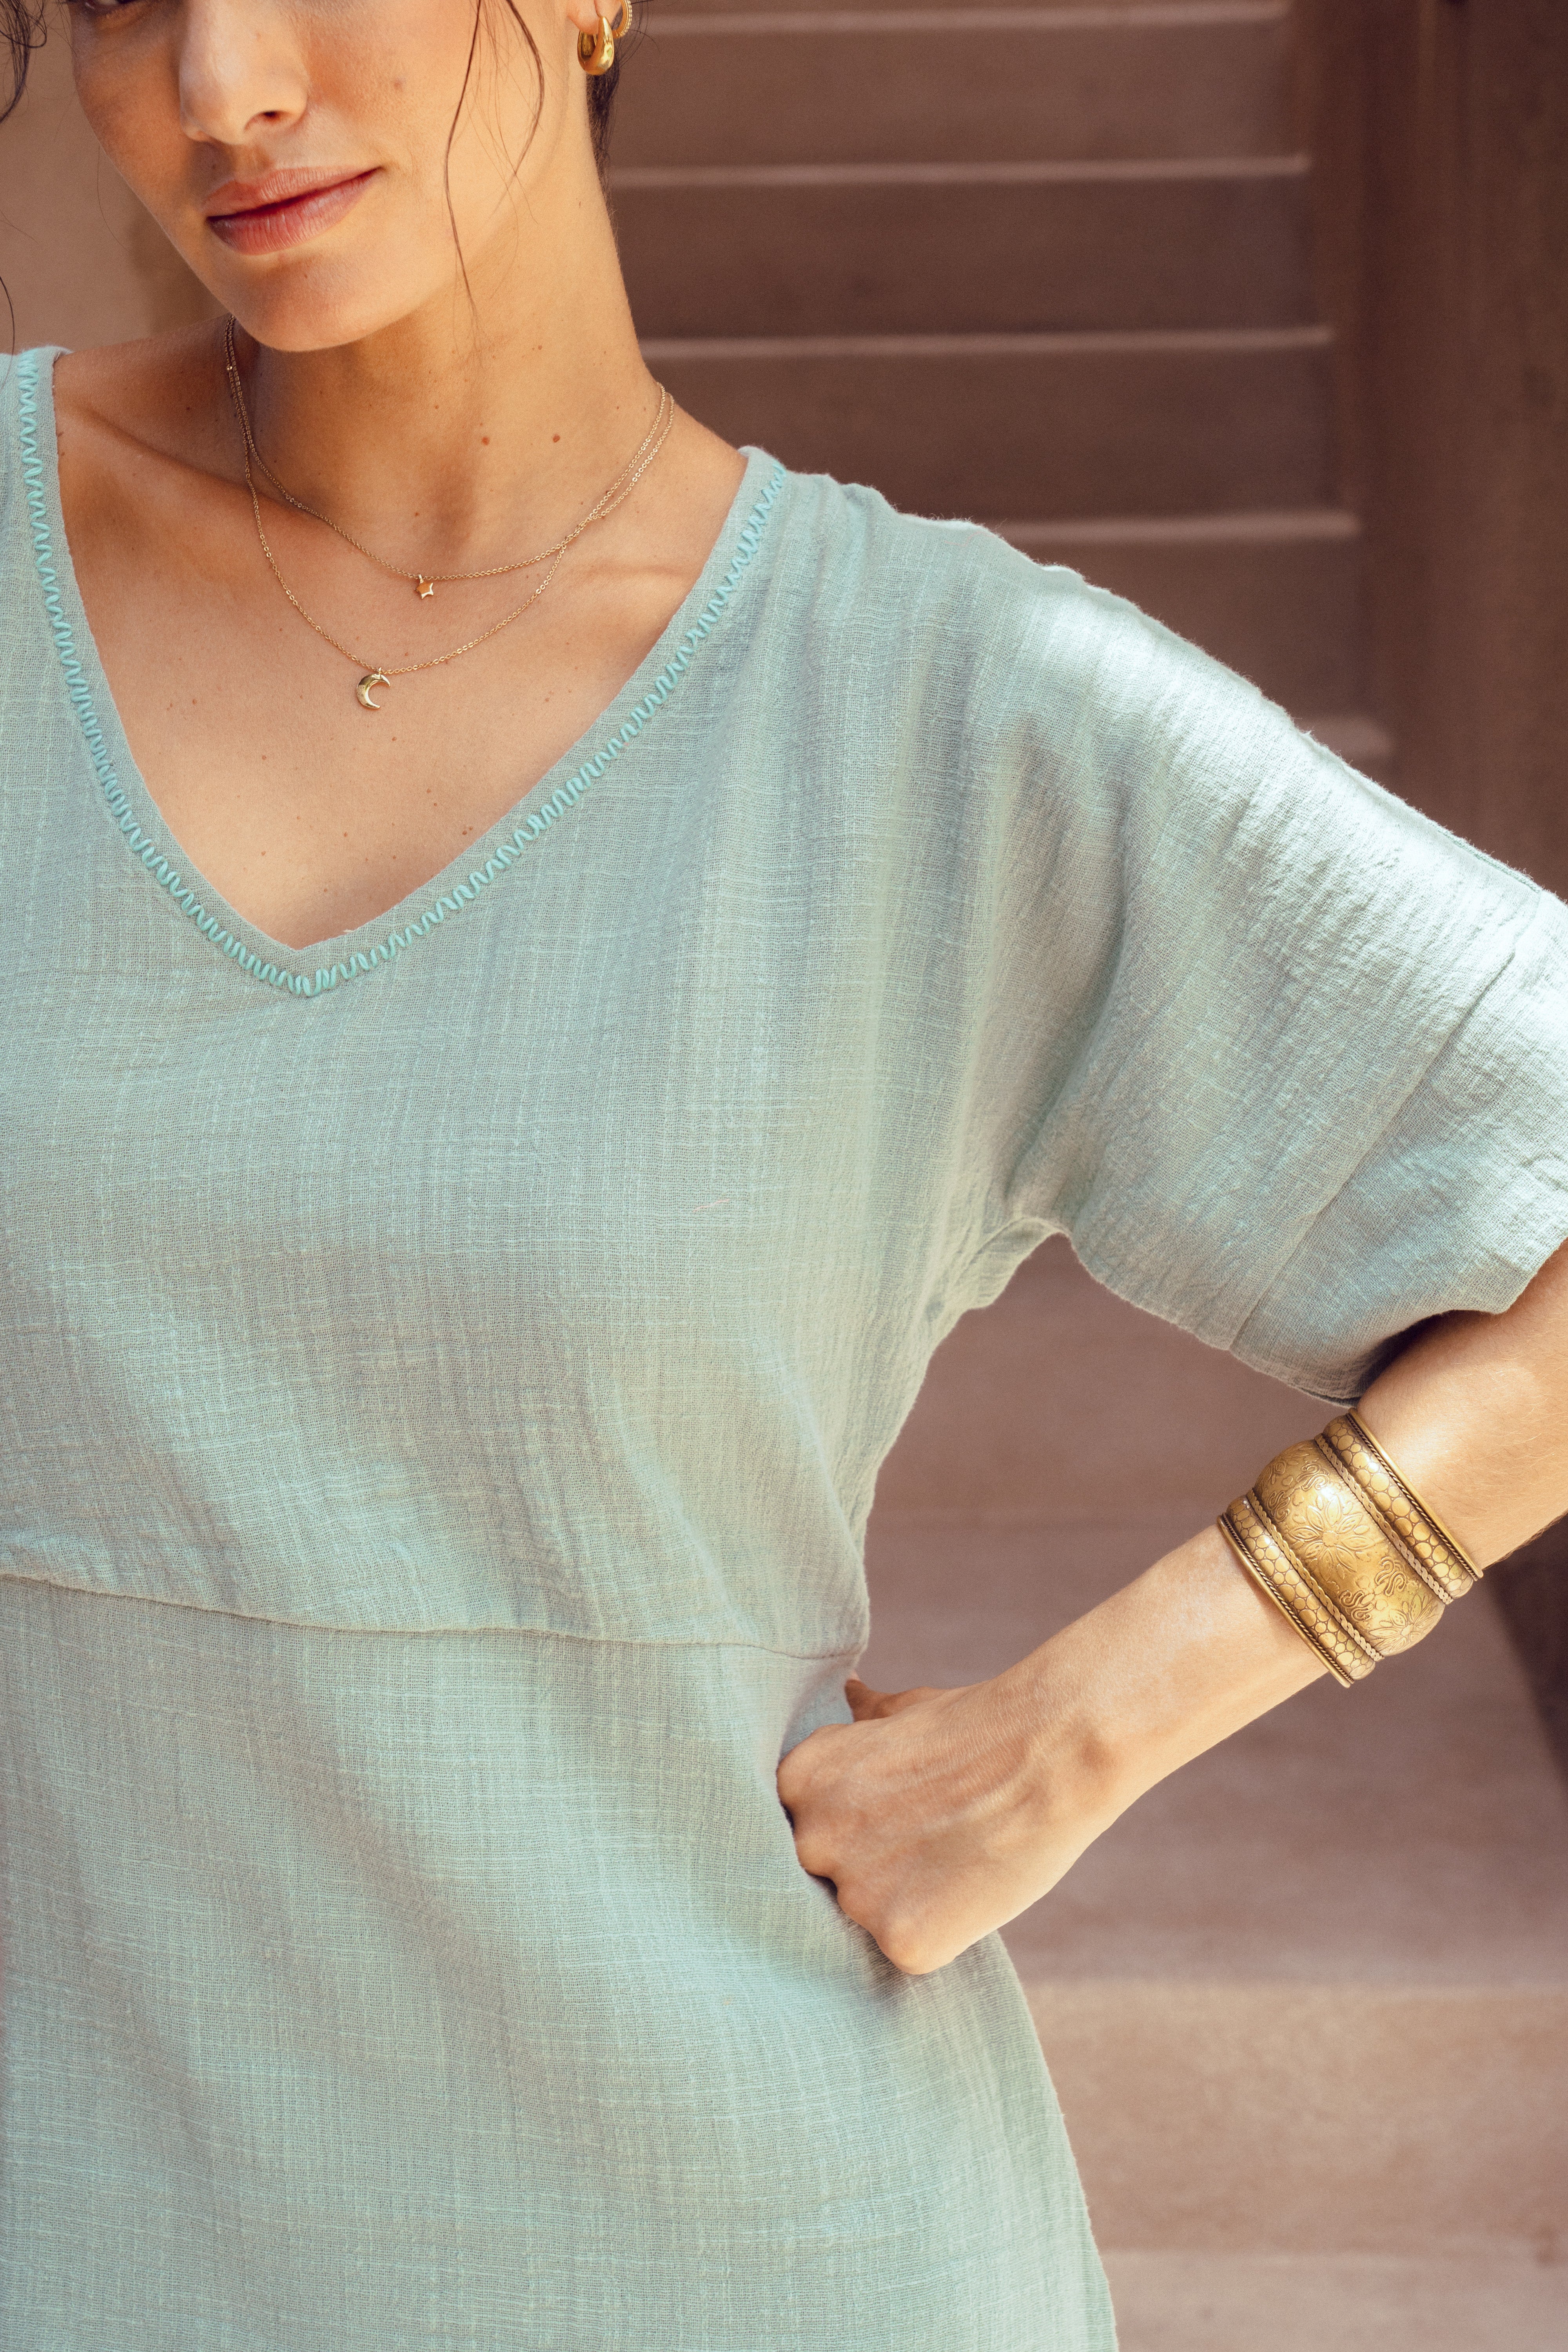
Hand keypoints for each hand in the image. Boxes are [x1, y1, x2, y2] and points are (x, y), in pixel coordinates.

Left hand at [775, 1668, 1120, 1974]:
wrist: (1050, 1749)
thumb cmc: (979, 1725)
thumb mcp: (903, 1710)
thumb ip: (861, 1722)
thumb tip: (846, 1693)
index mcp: (799, 1781)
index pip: (802, 1826)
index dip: (849, 1824)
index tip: (890, 1812)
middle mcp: (813, 1840)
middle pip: (826, 1876)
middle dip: (868, 1864)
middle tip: (927, 1836)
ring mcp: (855, 1896)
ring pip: (867, 1917)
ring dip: (903, 1899)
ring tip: (956, 1855)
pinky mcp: (903, 1942)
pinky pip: (908, 1950)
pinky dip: (939, 1931)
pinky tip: (970, 1888)